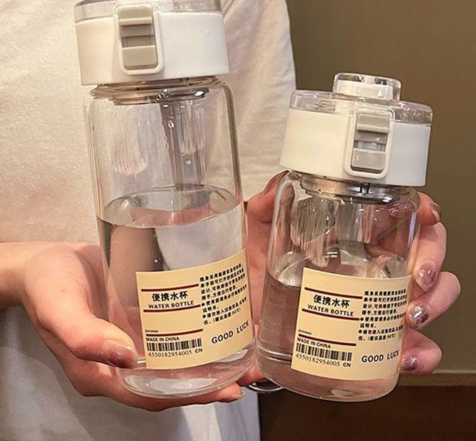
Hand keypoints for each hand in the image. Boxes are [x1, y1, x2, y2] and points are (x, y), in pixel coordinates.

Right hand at [5, 242, 255, 410]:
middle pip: (171, 379)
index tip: (229, 387)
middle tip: (250, 366)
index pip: (152, 394)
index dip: (190, 395)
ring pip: (175, 356)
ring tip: (244, 344)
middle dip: (212, 378)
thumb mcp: (59, 309)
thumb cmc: (47, 285)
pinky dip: (194, 331)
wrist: (44, 260)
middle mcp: (121, 363)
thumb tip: (126, 357)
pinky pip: (170, 330)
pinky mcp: (138, 317)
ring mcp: (131, 339)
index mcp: (101, 373)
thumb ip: (85, 336)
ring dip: (209, 355)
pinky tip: (218, 318)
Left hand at [246, 173, 460, 374]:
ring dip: (435, 303)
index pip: (400, 214)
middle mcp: (375, 264)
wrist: (253, 321)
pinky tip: (406, 356)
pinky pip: (415, 346)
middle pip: (426, 250)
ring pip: (433, 293)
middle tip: (417, 274)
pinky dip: (422, 353)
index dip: (421, 209)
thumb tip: (274, 190)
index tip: (426, 213)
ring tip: (411, 315)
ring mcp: (380, 300)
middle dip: (433, 259)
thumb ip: (264, 209)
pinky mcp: (378, 337)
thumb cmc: (264, 275)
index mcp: (355, 236)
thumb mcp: (261, 238)